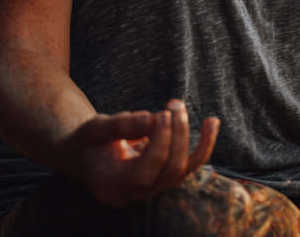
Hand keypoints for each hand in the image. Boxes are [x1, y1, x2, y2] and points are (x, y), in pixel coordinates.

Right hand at [63, 99, 219, 206]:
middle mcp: (133, 195)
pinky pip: (190, 166)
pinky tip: (212, 121)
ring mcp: (151, 190)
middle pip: (168, 171)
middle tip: (172, 105)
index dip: (159, 144)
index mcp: (110, 187)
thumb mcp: (96, 128)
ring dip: (188, 136)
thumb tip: (153, 119)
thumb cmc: (89, 140)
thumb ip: (123, 125)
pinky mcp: (164, 179)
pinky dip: (203, 145)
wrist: (87, 153)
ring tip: (180, 106)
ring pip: (181, 170)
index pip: (144, 174)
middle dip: (177, 135)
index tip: (162, 114)